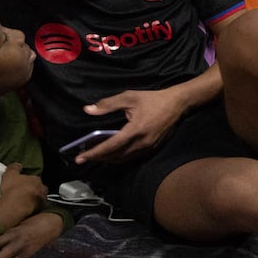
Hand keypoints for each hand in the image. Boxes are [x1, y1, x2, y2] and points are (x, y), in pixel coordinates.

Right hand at [0, 163, 46, 226]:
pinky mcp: (39, 210)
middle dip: (33, 190)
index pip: (34, 179)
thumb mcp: (10, 174)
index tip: (23, 184)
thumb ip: (14, 167)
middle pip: (39, 188)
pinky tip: (25, 208)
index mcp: (36, 179)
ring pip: (39, 198)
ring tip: (25, 201)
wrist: (14, 205)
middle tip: (24, 193)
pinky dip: (32, 207)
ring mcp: (42, 200)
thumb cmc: (12, 189)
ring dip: (34, 199)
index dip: (28, 181)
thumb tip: (18, 165)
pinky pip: (36, 208)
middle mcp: (42, 189)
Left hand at [74, 88, 190, 162]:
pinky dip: (120, 158)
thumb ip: (107, 104)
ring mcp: (148, 148)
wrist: (177, 104)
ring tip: (96, 157)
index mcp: (135, 130)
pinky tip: (112, 155)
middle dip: (98, 158)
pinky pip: (132, 158)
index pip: (110, 146)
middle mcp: (142, 143)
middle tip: (83, 158)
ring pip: (124, 159)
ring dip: (108, 160)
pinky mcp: (152, 149)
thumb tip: (88, 110)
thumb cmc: (152, 99)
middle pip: (116, 156)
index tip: (80, 158)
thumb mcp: (129, 97)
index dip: (94, 153)